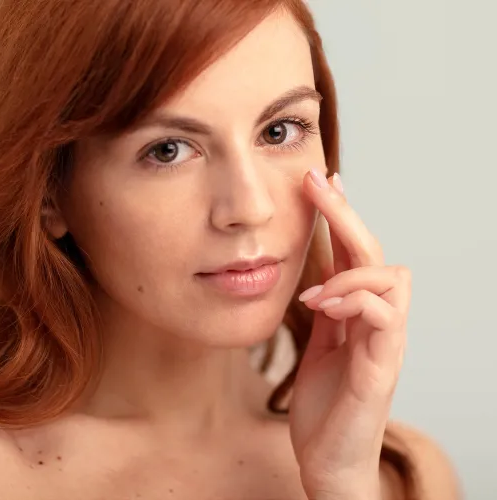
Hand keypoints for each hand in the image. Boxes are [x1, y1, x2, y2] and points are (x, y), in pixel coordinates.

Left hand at [289, 169, 410, 499]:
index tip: (324, 180)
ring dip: (351, 269)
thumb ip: (326, 311)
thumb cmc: (323, 404)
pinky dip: (353, 300)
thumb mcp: (319, 345)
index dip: (342, 214)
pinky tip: (322, 307)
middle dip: (347, 215)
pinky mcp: (382, 369)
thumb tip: (319, 275)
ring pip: (391, 278)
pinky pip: (383, 317)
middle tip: (321, 182)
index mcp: (358, 314)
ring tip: (316, 291)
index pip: (355, 252)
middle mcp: (378, 322)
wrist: (327, 460)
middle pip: (374, 253)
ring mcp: (384, 344)